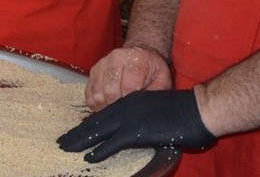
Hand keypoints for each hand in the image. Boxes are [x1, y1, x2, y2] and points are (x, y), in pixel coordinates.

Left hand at [57, 89, 215, 162]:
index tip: (75, 132)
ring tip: (66, 149)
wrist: (198, 108)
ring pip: (98, 132)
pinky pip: (113, 143)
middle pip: (95, 122)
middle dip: (77, 133)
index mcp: (130, 101)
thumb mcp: (155, 110)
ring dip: (81, 142)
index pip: (103, 115)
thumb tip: (134, 133)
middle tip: (62, 142)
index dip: (87, 125)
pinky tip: (89, 158)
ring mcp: (130, 118)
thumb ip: (142, 119)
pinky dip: (99, 151)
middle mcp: (126, 106)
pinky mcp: (136, 131)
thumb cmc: (182, 111)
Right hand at [83, 45, 171, 111]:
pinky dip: (95, 102)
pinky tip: (105, 104)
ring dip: (104, 105)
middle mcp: (116, 58)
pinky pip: (89, 91)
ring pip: (97, 92)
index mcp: (136, 59)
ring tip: (114, 109)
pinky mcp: (94, 70)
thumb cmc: (152, 69)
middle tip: (123, 112)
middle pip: (109, 90)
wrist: (139, 52)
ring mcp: (102, 63)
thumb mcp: (162, 79)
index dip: (129, 102)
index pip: (128, 86)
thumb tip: (146, 109)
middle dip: (116, 105)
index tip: (132, 109)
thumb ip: (155, 92)